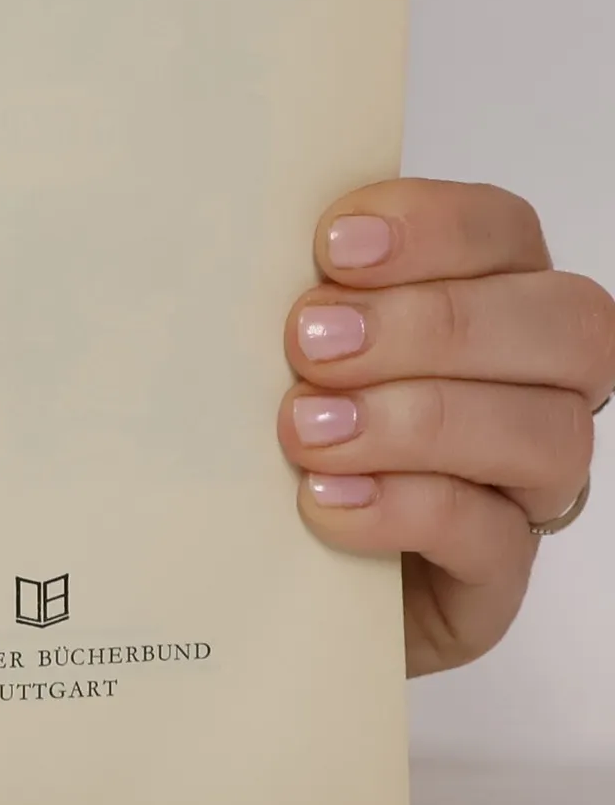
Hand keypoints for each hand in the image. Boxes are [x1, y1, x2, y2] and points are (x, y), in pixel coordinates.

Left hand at [281, 179, 612, 674]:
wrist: (252, 563)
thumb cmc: (266, 431)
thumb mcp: (269, 346)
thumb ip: (288, 292)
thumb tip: (239, 242)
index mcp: (484, 299)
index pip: (504, 233)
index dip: (435, 229)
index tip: (332, 248)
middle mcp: (530, 385)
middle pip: (564, 327)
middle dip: (433, 325)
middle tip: (309, 342)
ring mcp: (523, 483)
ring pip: (547, 433)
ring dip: (418, 420)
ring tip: (306, 429)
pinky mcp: (495, 575)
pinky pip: (494, 538)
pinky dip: (406, 508)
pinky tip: (326, 499)